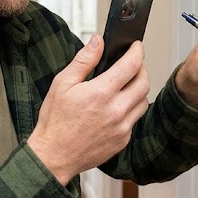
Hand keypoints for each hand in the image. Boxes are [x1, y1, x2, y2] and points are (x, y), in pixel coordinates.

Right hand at [27, 35, 149, 184]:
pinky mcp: (122, 140)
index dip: (137, 51)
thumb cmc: (55, 121)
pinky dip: (131, 109)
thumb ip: (84, 60)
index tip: (136, 46)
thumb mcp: (62, 83)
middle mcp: (116, 111)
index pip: (131, 65)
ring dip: (138, 89)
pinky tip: (117, 106)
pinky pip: (135, 119)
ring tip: (126, 85)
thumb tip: (98, 41)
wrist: (54, 156)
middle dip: (141, 68)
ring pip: (143, 101)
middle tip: (133, 64)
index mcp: (101, 93)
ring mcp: (122, 128)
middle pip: (143, 82)